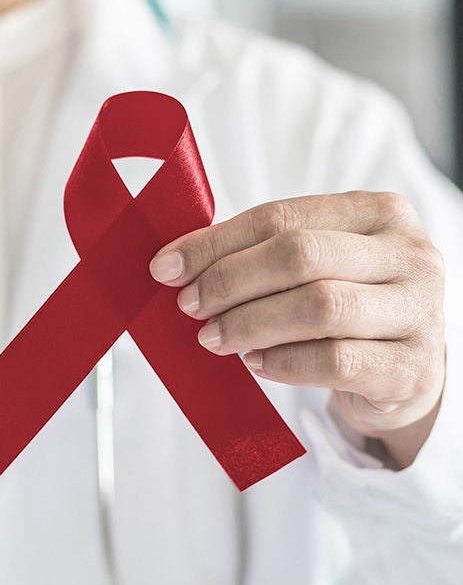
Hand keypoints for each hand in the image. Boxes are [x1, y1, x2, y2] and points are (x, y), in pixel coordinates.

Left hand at [149, 191, 445, 468]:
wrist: (406, 372)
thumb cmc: (347, 305)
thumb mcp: (316, 266)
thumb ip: (258, 253)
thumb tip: (175, 262)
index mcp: (378, 212)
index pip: (281, 218)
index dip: (215, 243)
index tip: (166, 267)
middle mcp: (408, 255)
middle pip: (300, 256)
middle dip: (230, 281)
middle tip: (189, 305)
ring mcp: (417, 312)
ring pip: (318, 307)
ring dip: (250, 323)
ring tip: (214, 337)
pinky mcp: (409, 369)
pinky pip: (335, 361)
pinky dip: (284, 363)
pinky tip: (255, 364)